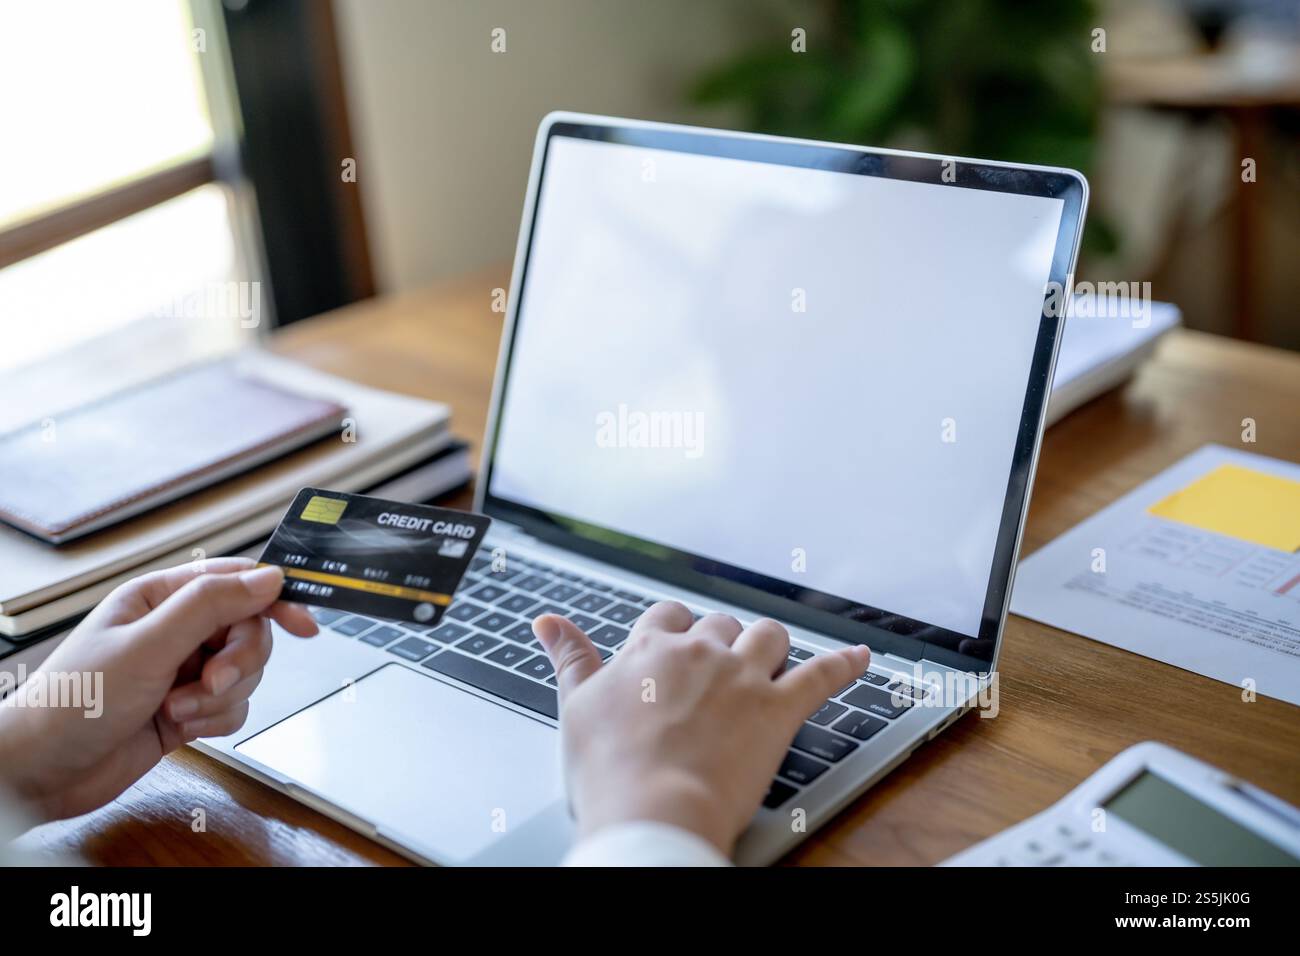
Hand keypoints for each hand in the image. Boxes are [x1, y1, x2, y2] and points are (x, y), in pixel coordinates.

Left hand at [0, 558, 315, 821]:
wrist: (43, 773)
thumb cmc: (74, 702)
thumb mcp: (148, 646)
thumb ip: (210, 607)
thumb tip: (268, 578)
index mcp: (160, 597)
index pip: (235, 582)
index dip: (274, 599)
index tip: (305, 623)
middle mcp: (174, 630)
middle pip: (248, 631)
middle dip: (238, 662)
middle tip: (212, 682)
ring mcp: (182, 670)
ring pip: (245, 672)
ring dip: (220, 697)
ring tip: (178, 709)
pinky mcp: (187, 708)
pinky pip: (233, 706)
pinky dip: (215, 719)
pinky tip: (180, 727)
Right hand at [534, 602, 869, 855]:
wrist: (652, 813)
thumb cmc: (610, 771)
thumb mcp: (576, 706)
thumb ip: (569, 657)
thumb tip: (548, 621)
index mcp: (649, 648)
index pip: (666, 617)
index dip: (673, 631)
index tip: (674, 647)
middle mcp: (699, 652)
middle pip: (720, 624)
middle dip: (721, 643)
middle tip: (716, 675)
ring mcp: (743, 677)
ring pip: (768, 636)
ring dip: (770, 646)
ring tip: (771, 662)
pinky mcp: (779, 709)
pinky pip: (823, 674)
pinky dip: (846, 664)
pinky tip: (861, 657)